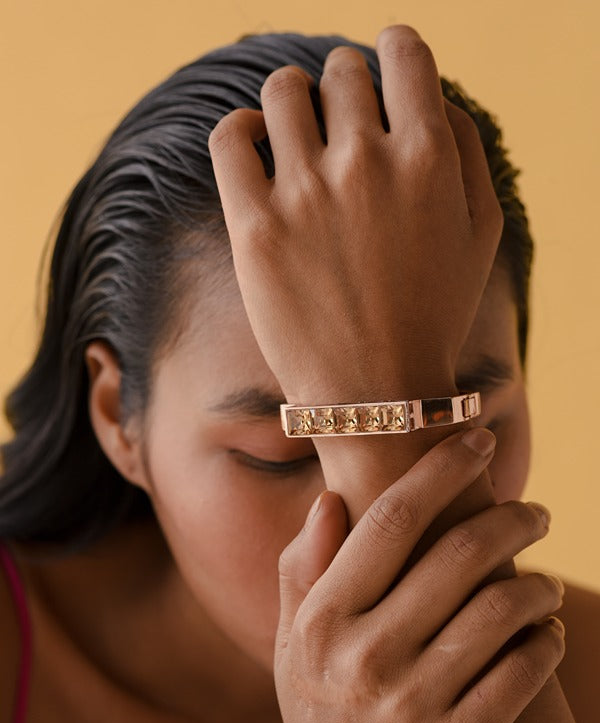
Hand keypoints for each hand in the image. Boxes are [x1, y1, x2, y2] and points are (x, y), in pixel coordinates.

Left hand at [208, 25, 502, 401]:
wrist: (378, 392)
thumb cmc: (433, 314)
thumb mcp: (481, 233)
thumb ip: (464, 150)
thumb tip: (429, 97)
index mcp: (428, 157)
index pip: (403, 51)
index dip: (393, 55)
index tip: (384, 77)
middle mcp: (366, 163)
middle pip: (341, 71)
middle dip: (344, 89)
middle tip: (341, 127)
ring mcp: (306, 194)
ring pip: (282, 91)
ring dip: (291, 101)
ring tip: (294, 133)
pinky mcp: (256, 227)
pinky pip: (229, 137)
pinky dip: (239, 129)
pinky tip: (253, 147)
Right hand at [272, 430, 563, 722]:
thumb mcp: (294, 652)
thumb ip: (303, 572)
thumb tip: (330, 499)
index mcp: (324, 618)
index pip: (392, 517)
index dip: (442, 467)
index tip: (479, 437)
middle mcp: (363, 654)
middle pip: (459, 554)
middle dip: (511, 519)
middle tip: (536, 511)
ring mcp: (408, 706)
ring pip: (500, 612)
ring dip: (535, 586)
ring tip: (543, 582)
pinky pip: (520, 678)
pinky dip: (545, 646)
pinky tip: (548, 635)